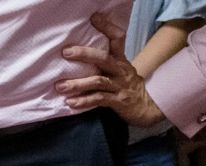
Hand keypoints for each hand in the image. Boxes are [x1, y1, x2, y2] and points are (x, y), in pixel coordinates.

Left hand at [57, 12, 164, 126]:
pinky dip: (84, 101)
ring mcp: (120, 86)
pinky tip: (70, 103)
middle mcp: (121, 70)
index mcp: (120, 60)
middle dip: (84, 54)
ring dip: (78, 84)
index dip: (107, 26)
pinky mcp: (118, 101)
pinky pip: (99, 100)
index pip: (117, 38)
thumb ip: (104, 62)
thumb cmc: (125, 87)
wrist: (145, 107)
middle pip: (103, 58)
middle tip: (65, 52)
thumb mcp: (119, 71)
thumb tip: (79, 53)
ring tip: (60, 86)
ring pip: (98, 81)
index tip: (94, 17)